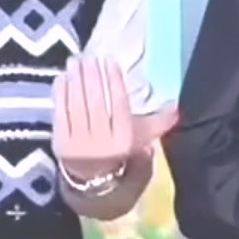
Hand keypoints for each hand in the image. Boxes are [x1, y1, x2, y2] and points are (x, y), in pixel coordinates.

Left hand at [53, 57, 176, 179]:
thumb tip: (177, 107)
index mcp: (123, 140)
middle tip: (89, 56)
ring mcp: (78, 143)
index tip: (109, 61)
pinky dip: (60, 94)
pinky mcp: (60, 143)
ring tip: (75, 61)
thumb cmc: (120, 153)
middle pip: (96, 103)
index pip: (118, 105)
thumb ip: (159, 123)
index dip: (113, 81)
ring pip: (76, 106)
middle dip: (91, 76)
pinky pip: (60, 114)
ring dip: (75, 80)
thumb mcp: (141, 140)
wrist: (94, 182)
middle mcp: (101, 142)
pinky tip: (62, 77)